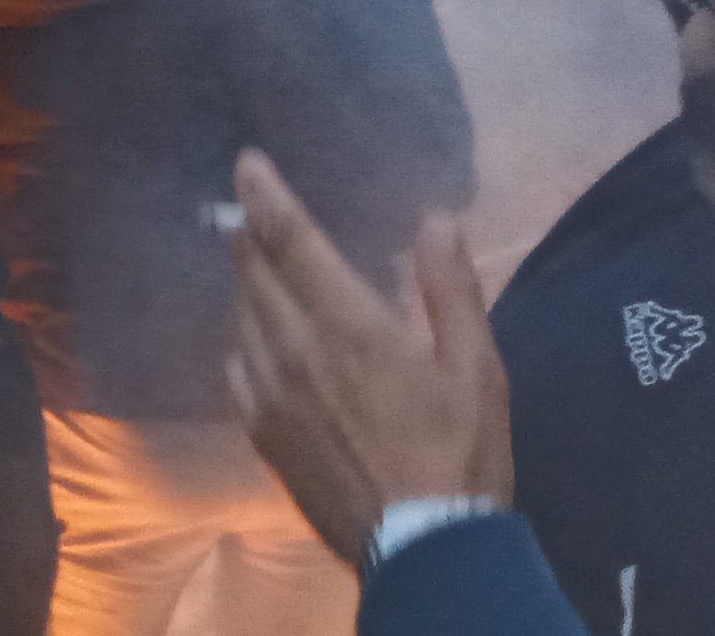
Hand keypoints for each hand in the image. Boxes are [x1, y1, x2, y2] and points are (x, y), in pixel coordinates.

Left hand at [225, 149, 508, 564]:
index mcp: (346, 325)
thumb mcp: (476, 367)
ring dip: (248, 284)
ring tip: (260, 269)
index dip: (264, 195)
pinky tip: (261, 341)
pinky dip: (245, 338)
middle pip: (253, 273)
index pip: (287, 240)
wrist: (424, 550)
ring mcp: (269, 394)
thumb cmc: (459, 453)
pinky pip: (238, 366)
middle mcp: (293, 350)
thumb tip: (436, 218)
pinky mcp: (262, 433)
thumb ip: (449, 286)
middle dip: (251, 235)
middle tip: (255, 213)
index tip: (247, 163)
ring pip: (242, 317)